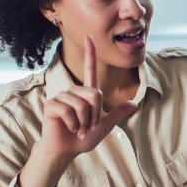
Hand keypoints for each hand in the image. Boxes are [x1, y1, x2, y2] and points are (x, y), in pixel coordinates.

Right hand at [38, 35, 136, 159]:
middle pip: (95, 94)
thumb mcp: (105, 126)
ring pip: (82, 104)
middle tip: (88, 126)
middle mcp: (74, 92)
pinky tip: (70, 128)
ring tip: (79, 128)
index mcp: (87, 94)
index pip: (90, 70)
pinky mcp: (52, 105)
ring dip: (85, 121)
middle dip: (96, 114)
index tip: (89, 36)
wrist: (67, 150)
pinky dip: (74, 124)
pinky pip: (69, 110)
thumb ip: (117, 114)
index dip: (90, 53)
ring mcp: (62, 97)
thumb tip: (134, 103)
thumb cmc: (83, 138)